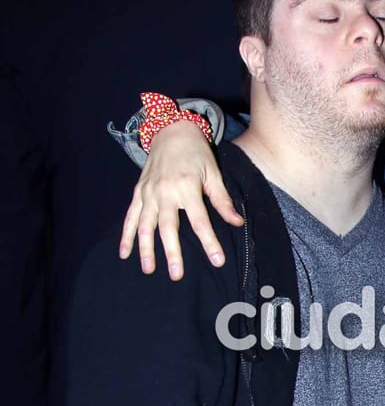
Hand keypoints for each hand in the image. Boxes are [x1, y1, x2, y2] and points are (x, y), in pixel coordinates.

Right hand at [118, 121, 240, 280]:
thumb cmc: (196, 153)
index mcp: (187, 186)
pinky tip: (125, 253)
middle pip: (168, 227)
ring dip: (146, 249)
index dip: (209, 242)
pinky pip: (130, 216)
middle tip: (176, 275)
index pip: (200, 221)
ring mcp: (148, 192)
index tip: (217, 261)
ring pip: (145, 225)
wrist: (171, 130)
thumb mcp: (213, 173)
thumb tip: (237, 222)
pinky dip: (126, 235)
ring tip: (149, 270)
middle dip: (172, 252)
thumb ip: (222, 200)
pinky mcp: (138, 192)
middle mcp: (165, 191)